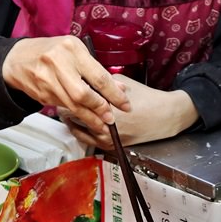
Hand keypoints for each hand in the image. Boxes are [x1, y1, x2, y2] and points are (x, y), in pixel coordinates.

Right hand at [2, 36, 130, 128]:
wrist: (17, 59)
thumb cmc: (52, 52)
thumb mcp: (75, 52)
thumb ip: (96, 70)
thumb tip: (119, 88)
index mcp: (72, 49)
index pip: (98, 76)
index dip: (114, 94)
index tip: (125, 105)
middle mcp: (58, 64)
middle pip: (83, 94)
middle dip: (100, 109)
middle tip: (111, 118)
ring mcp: (47, 80)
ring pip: (72, 105)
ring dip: (89, 118)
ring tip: (101, 125)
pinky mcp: (41, 94)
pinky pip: (63, 107)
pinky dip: (75, 113)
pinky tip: (84, 117)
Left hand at [59, 76, 198, 149]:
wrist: (164, 117)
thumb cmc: (146, 98)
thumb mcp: (122, 83)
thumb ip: (99, 81)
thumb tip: (81, 75)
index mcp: (105, 105)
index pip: (74, 99)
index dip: (64, 91)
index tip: (59, 84)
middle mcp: (103, 124)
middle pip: (72, 114)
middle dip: (64, 105)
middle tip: (57, 96)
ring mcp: (105, 137)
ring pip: (76, 129)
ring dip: (69, 119)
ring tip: (63, 109)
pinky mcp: (108, 145)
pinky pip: (85, 140)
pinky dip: (78, 131)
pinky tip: (74, 123)